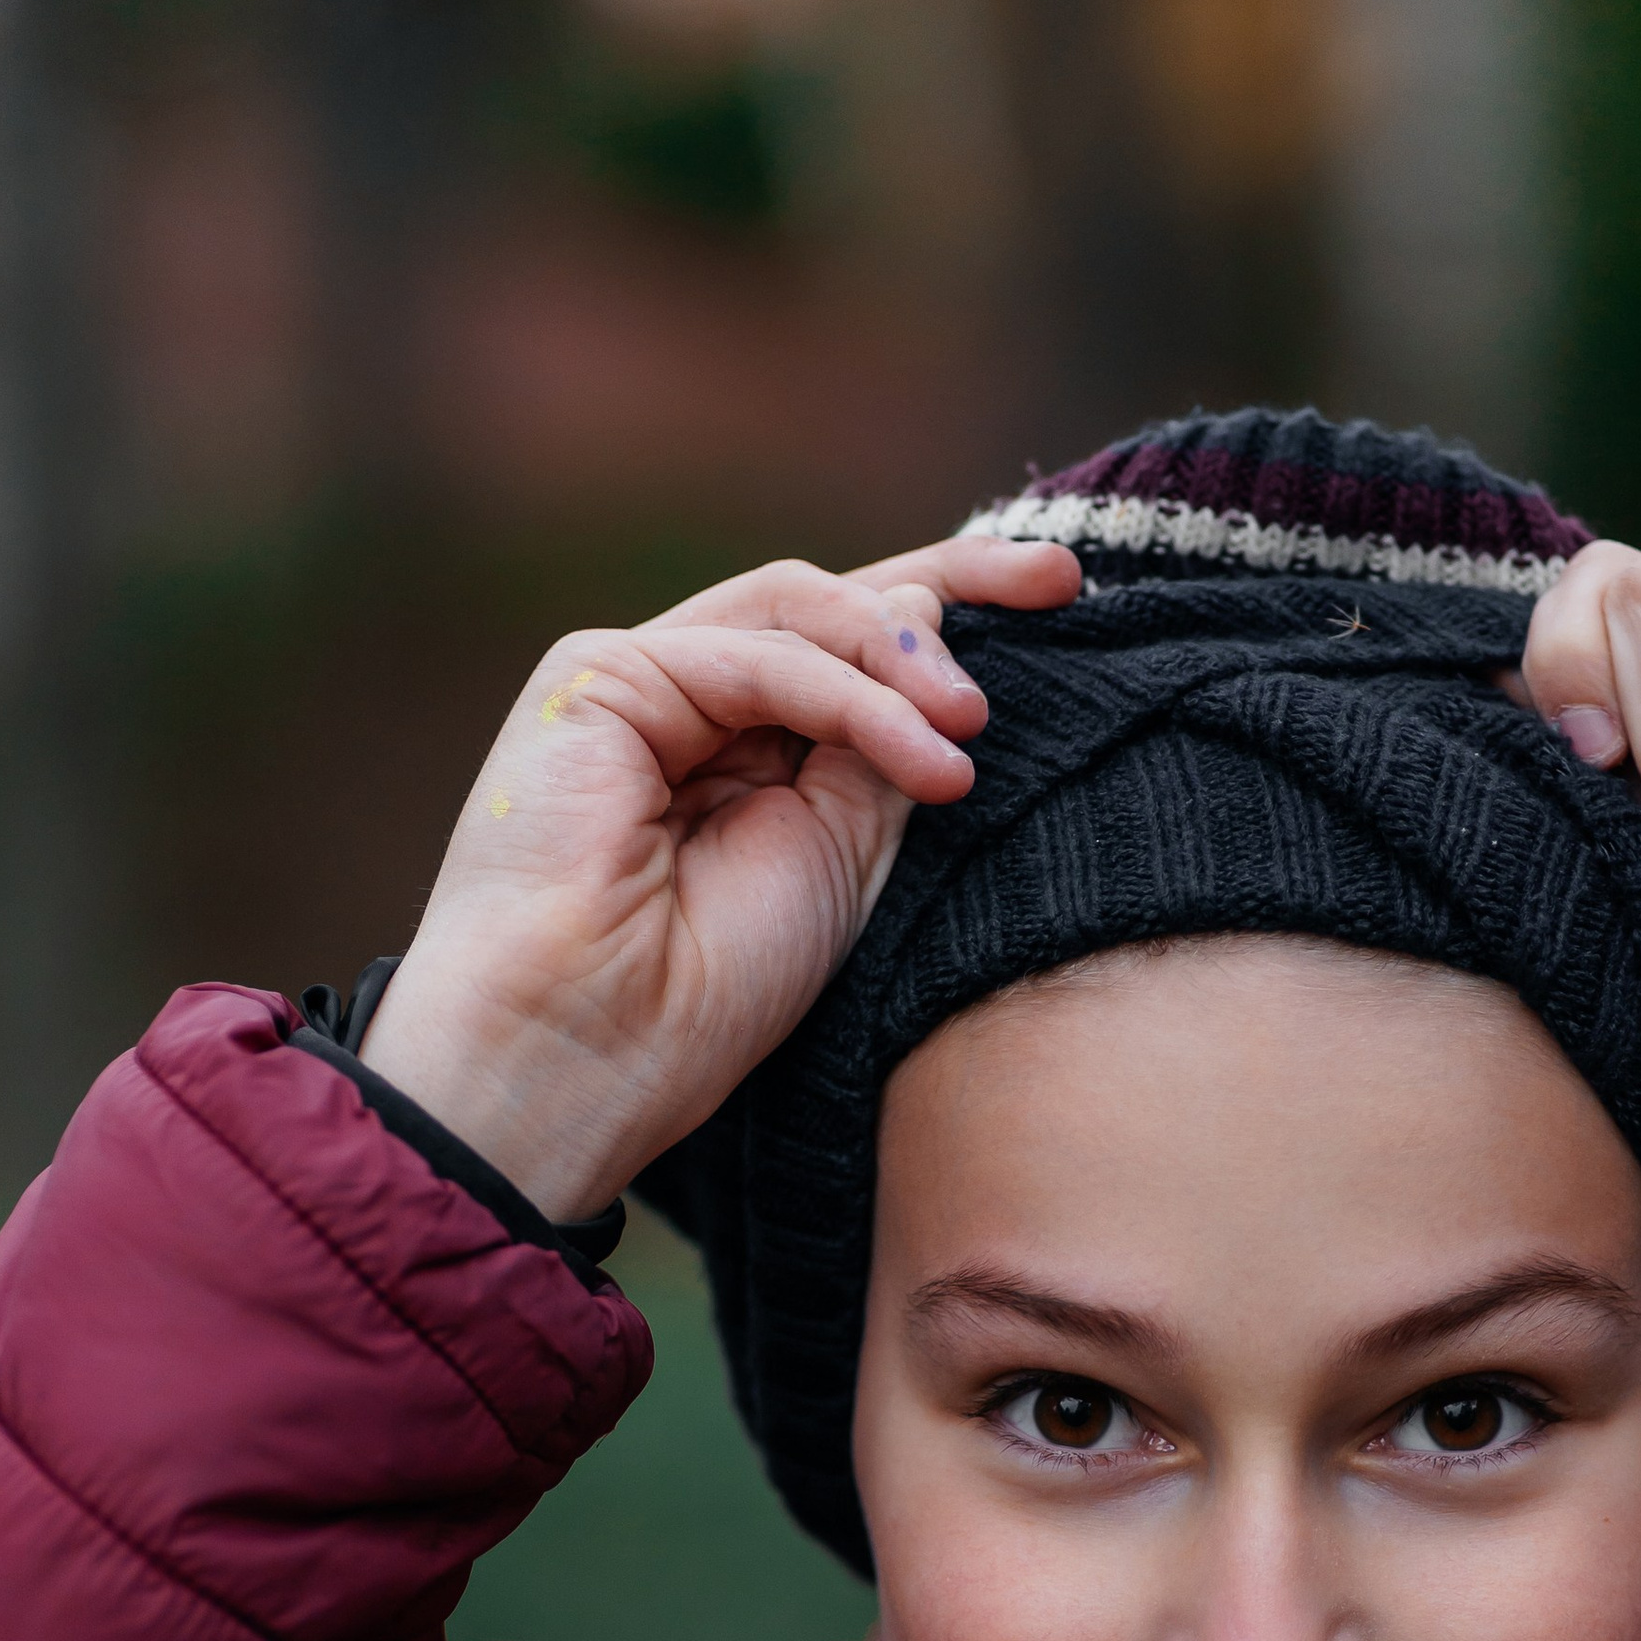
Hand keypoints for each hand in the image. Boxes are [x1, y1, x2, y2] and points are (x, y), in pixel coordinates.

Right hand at [360, 534, 1079, 1221]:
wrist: (579, 1058)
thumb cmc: (697, 997)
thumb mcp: (838, 863)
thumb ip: (878, 751)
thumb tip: (929, 626)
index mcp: (734, 751)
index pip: (847, 653)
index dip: (947, 611)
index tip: (1062, 600)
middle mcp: (682, 702)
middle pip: (825, 598)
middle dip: (949, 583)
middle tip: (1058, 582)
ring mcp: (635, 680)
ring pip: (797, 612)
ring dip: (902, 658)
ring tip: (967, 732)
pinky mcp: (596, 677)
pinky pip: (759, 659)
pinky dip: (853, 698)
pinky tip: (926, 756)